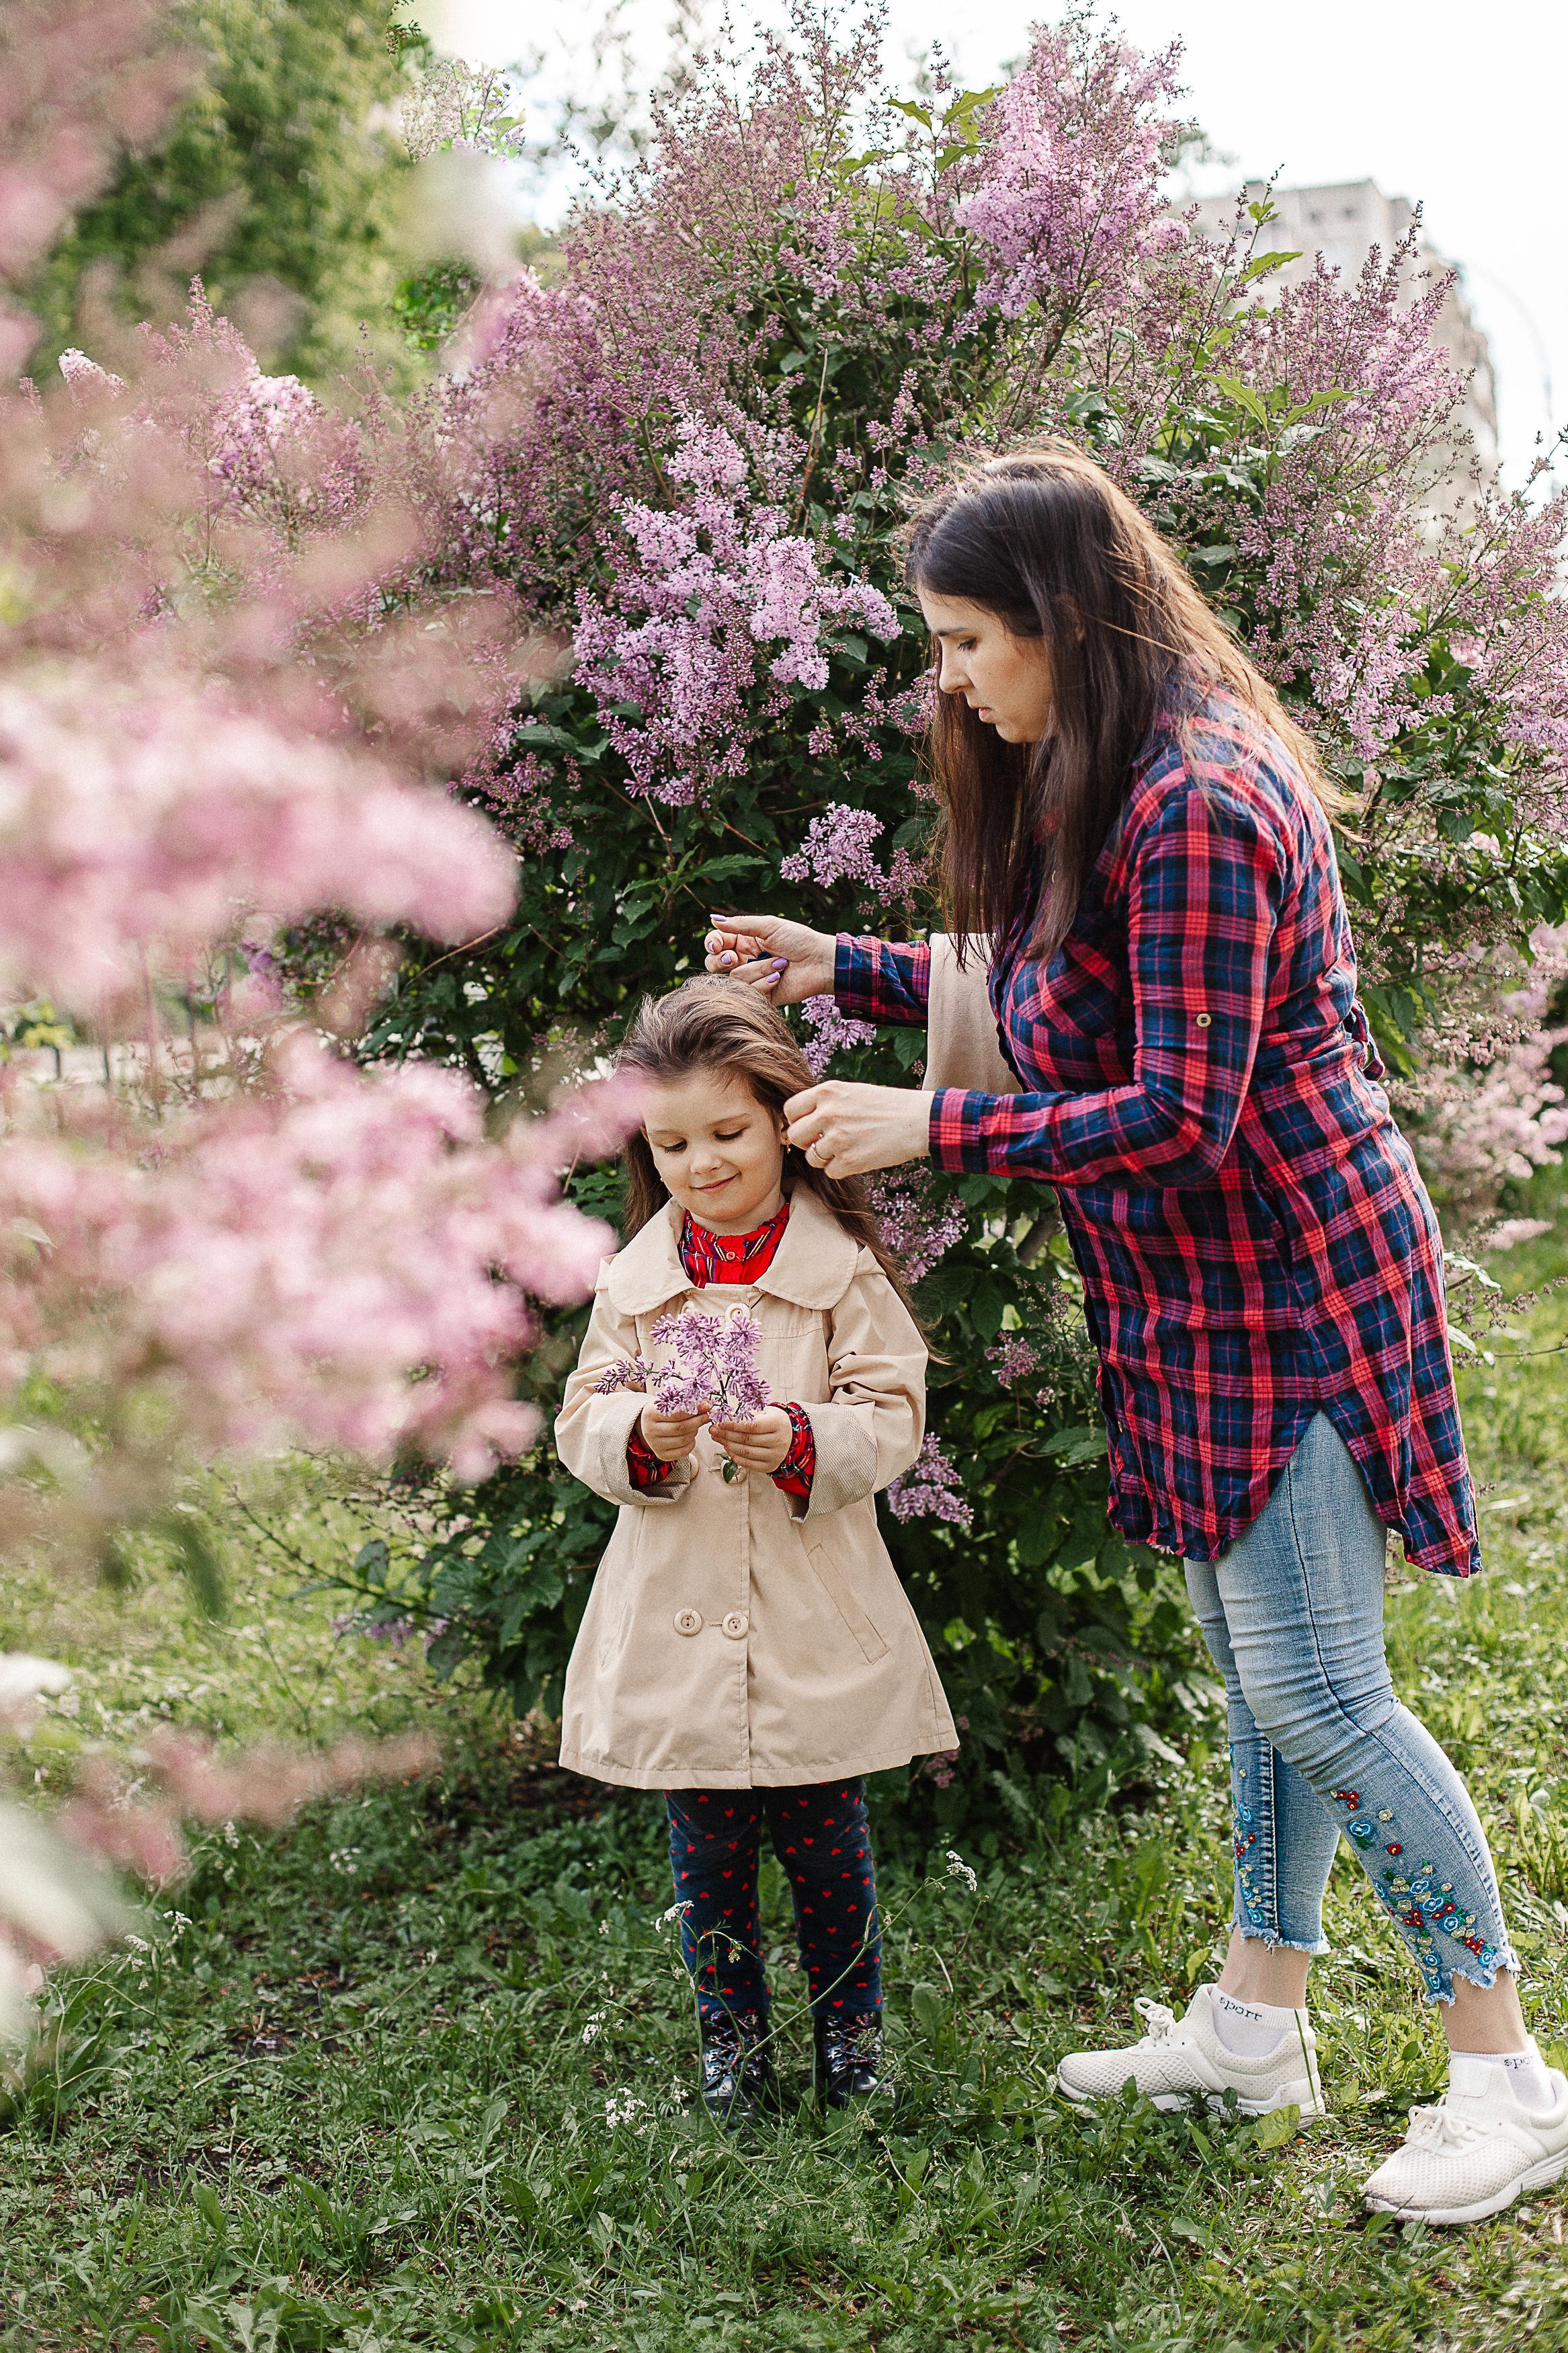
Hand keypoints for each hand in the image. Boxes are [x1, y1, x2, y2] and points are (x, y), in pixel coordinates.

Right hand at [638, 1400, 706, 1462]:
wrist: (649, 1425)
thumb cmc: (662, 1411)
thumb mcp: (669, 1403)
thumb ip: (685, 1403)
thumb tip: (705, 1405)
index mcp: (650, 1414)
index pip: (676, 1414)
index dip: (694, 1410)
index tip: (705, 1407)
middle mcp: (650, 1431)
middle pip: (681, 1428)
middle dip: (698, 1421)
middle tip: (707, 1416)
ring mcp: (655, 1445)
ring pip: (683, 1440)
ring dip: (694, 1432)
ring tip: (696, 1425)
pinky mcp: (662, 1455)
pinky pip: (683, 1452)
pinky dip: (692, 1444)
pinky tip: (691, 1437)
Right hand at [702, 913, 835, 1004]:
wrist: (821, 962)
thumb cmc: (799, 940)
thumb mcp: (769, 926)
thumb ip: (741, 924)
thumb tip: (713, 919)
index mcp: (744, 941)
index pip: (716, 943)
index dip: (712, 944)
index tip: (717, 945)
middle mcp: (744, 960)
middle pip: (714, 965)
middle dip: (720, 962)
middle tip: (733, 959)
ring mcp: (752, 979)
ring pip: (734, 979)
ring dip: (758, 970)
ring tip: (779, 964)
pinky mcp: (762, 996)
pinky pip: (749, 993)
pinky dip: (764, 984)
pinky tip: (779, 978)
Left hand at [709, 1404, 792, 1475]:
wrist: (790, 1436)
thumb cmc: (774, 1421)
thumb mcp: (766, 1411)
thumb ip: (748, 1413)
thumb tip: (724, 1415)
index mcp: (778, 1423)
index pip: (751, 1425)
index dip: (733, 1424)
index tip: (719, 1422)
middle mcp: (779, 1441)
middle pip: (747, 1439)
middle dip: (726, 1434)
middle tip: (713, 1430)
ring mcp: (775, 1455)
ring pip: (746, 1452)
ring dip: (727, 1445)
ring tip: (717, 1438)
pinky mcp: (770, 1466)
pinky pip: (748, 1464)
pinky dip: (735, 1456)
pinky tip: (727, 1448)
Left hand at [784, 1080, 931, 1177]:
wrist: (918, 1121)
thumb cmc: (887, 1106)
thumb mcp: (852, 1091)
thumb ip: (826, 1103)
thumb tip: (802, 1121)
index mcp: (827, 1092)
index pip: (790, 1110)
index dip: (797, 1121)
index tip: (809, 1127)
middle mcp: (828, 1113)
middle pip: (794, 1136)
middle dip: (806, 1142)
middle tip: (823, 1142)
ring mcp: (838, 1138)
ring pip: (811, 1158)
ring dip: (825, 1158)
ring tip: (847, 1148)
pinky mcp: (849, 1161)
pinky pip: (830, 1172)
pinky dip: (841, 1169)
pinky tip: (858, 1157)